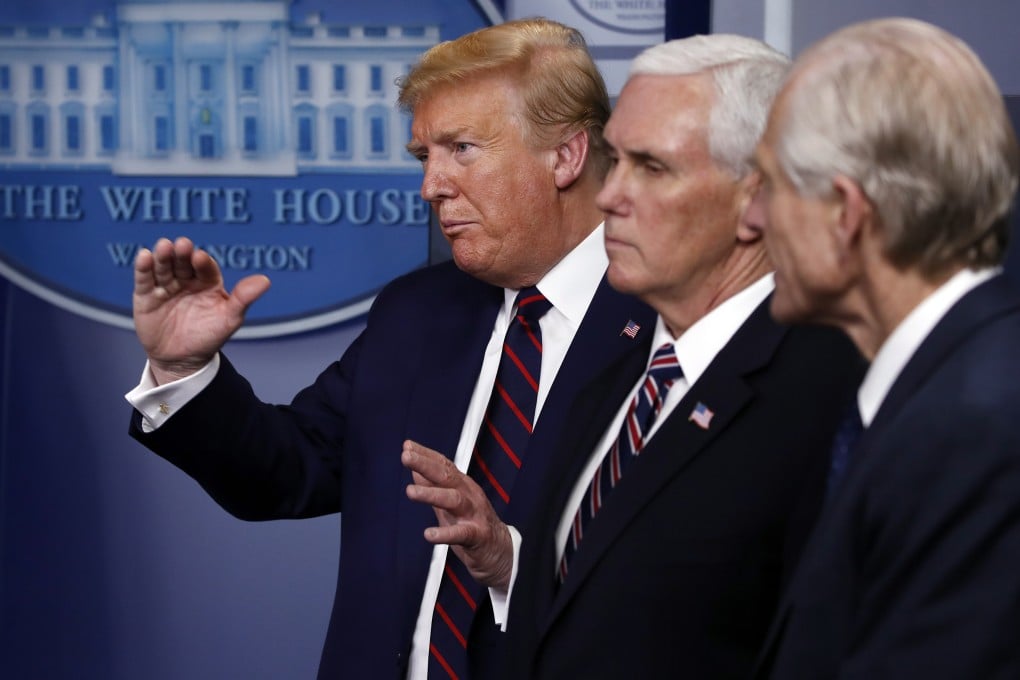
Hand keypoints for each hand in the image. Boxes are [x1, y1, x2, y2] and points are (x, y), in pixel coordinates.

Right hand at [133, 236, 270, 383]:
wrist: (182, 360)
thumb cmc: (209, 337)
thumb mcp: (229, 319)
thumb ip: (244, 299)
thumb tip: (266, 280)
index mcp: (208, 282)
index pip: (205, 267)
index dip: (202, 262)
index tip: (200, 258)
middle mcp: (187, 280)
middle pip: (183, 262)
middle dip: (181, 254)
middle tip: (181, 245)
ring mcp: (166, 286)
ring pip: (164, 267)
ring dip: (163, 257)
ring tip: (163, 247)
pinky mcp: (146, 296)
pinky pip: (145, 279)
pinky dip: (144, 268)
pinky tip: (144, 257)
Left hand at [402, 440, 513, 589]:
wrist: (500, 552)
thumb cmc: (473, 524)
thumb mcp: (450, 503)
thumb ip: (434, 487)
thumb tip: (415, 469)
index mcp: (463, 486)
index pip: (444, 465)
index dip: (426, 454)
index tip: (407, 445)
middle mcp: (469, 495)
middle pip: (447, 476)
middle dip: (426, 465)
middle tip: (406, 457)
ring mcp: (474, 514)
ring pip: (454, 500)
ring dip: (431, 494)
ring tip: (410, 491)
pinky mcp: (477, 536)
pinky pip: (461, 533)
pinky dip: (444, 534)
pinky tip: (429, 534)